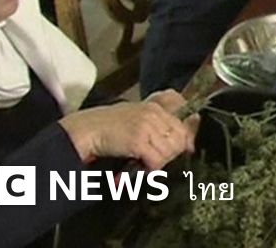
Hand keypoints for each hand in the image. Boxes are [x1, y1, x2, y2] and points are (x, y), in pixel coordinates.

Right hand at [59, 93, 195, 170]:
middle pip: (180, 140)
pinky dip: (150, 168)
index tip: (182, 151)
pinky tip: (140, 167)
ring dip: (159, 162)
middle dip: (171, 154)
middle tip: (155, 160)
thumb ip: (160, 126)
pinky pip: (156, 160)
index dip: (185, 142)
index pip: (184, 125)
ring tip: (145, 163)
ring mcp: (147, 126)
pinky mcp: (138, 140)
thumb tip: (187, 143)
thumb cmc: (110, 128)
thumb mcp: (139, 119)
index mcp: (155, 107)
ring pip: (169, 151)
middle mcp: (154, 114)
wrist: (88, 130)